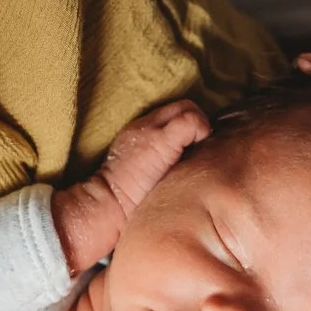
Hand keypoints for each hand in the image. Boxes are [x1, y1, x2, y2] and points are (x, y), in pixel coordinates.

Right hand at [52, 99, 210, 273]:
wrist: (109, 204)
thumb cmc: (128, 199)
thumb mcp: (141, 172)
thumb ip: (161, 159)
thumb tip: (188, 163)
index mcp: (140, 131)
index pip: (174, 114)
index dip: (189, 127)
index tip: (195, 148)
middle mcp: (146, 124)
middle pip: (183, 106)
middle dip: (198, 124)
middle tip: (201, 150)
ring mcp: (153, 129)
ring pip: (189, 108)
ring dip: (201, 129)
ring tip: (198, 155)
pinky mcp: (163, 139)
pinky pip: (193, 121)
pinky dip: (201, 133)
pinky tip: (195, 158)